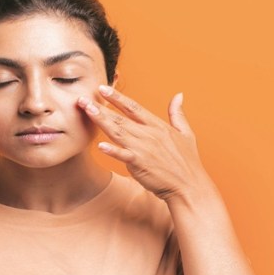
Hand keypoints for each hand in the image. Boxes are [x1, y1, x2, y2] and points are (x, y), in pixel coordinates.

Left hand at [76, 86, 209, 201]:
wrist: (190, 186)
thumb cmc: (187, 162)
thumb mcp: (186, 133)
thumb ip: (177, 114)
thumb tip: (179, 95)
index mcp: (158, 126)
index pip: (134, 107)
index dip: (117, 97)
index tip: (102, 88)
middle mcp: (149, 134)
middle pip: (120, 118)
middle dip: (100, 107)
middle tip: (83, 98)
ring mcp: (143, 149)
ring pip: (118, 132)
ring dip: (101, 120)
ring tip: (87, 111)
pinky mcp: (140, 164)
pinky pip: (123, 155)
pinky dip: (112, 151)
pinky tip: (100, 145)